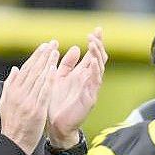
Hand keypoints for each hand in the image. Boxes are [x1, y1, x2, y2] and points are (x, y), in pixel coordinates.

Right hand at [0, 41, 58, 154]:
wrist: (13, 143)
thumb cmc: (11, 124)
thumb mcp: (4, 103)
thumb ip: (10, 85)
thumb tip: (15, 70)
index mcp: (12, 91)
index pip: (26, 69)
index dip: (36, 57)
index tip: (44, 46)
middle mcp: (19, 94)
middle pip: (33, 70)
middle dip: (44, 55)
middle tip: (53, 43)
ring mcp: (28, 102)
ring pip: (39, 78)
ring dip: (48, 63)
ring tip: (56, 51)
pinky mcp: (36, 110)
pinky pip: (44, 92)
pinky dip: (49, 80)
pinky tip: (54, 69)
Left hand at [47, 28, 107, 147]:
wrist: (55, 125)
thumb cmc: (56, 102)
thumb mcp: (59, 78)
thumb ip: (67, 64)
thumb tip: (76, 47)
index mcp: (81, 74)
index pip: (92, 54)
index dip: (95, 42)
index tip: (97, 29)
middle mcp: (88, 80)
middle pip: (99, 58)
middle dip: (98, 45)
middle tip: (96, 33)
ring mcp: (90, 88)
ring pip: (99, 68)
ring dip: (96, 55)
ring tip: (93, 43)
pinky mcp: (90, 98)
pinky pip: (95, 82)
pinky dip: (94, 71)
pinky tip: (92, 61)